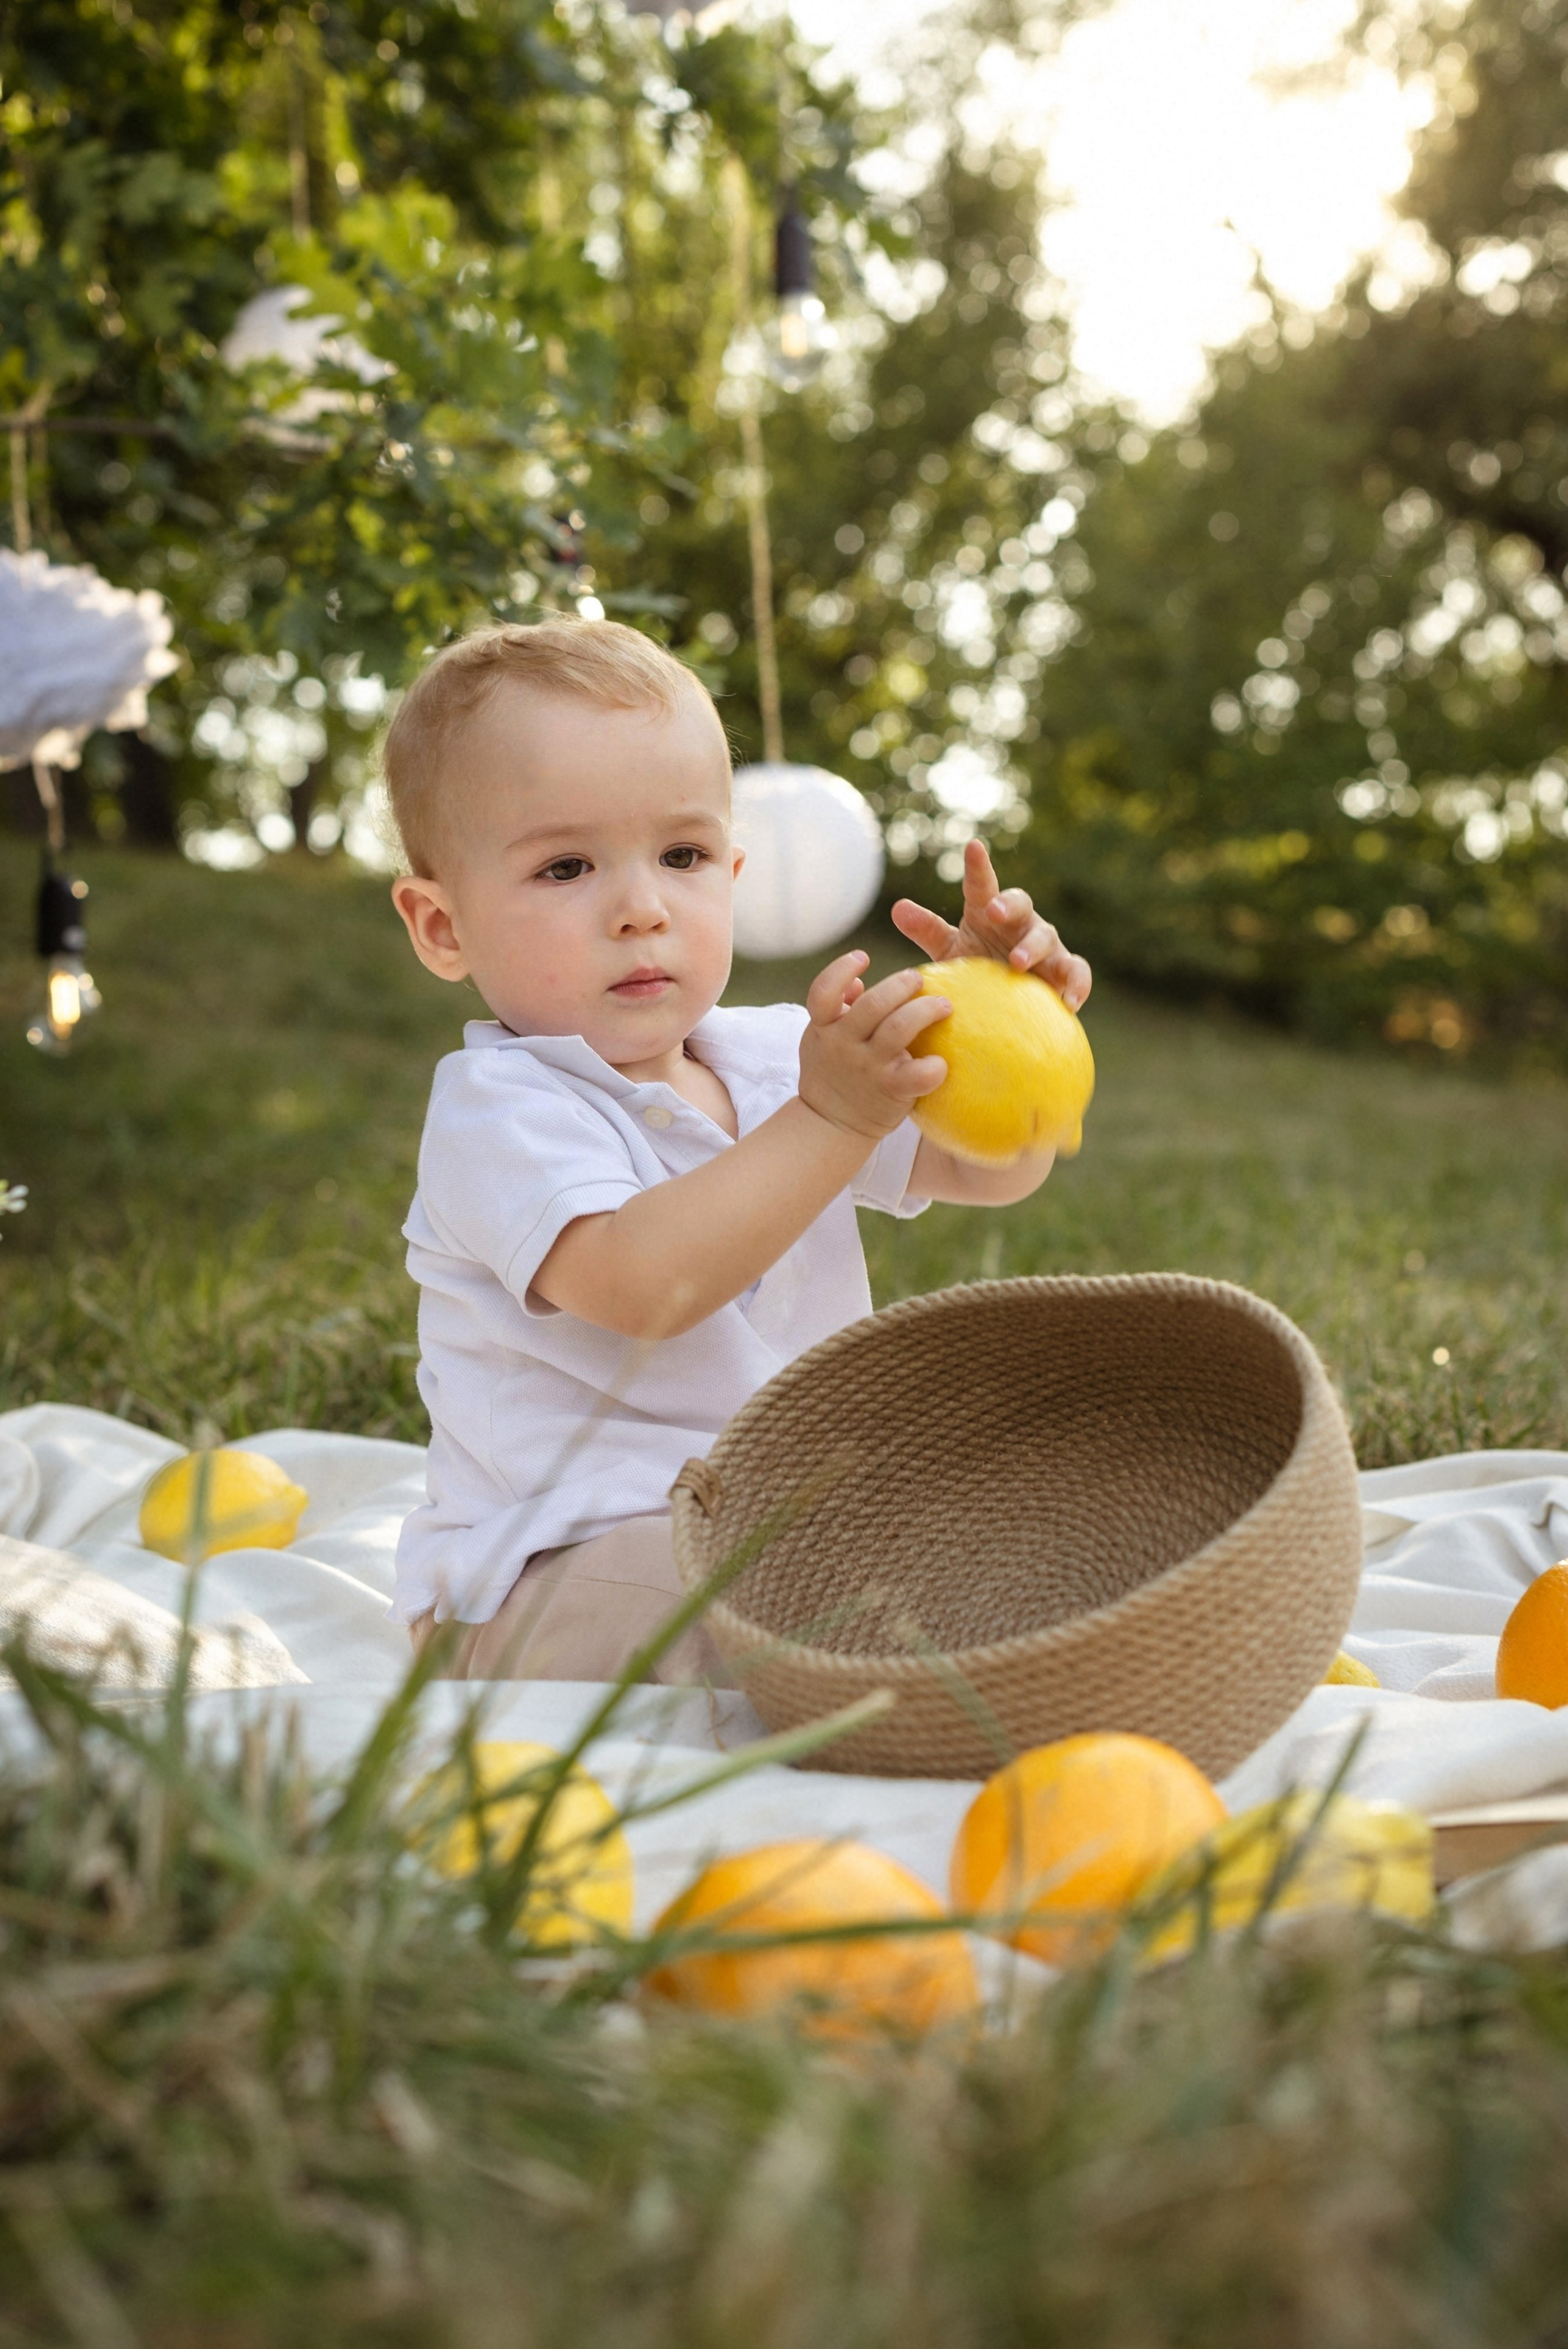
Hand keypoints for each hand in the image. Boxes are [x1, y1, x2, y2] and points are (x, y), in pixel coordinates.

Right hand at [797, 951, 950, 1140]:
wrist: (831, 1124)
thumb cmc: (833, 1072)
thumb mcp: (821, 1038)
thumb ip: (838, 1008)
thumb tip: (860, 982)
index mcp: (823, 1028)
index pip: (824, 992)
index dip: (842, 969)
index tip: (864, 956)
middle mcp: (843, 1045)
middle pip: (874, 1004)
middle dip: (903, 984)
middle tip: (918, 979)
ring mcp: (868, 1068)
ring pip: (900, 1028)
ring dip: (925, 1010)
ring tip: (943, 1005)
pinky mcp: (892, 1090)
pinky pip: (919, 1074)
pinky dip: (934, 1066)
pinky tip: (941, 1061)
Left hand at [891, 839, 1091, 1011]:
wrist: (1006, 1005)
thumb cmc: (976, 969)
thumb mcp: (950, 951)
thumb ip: (926, 930)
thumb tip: (896, 907)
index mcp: (989, 912)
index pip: (982, 885)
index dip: (978, 866)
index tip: (972, 845)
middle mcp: (1020, 922)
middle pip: (1019, 902)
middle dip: (1008, 904)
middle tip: (993, 911)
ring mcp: (1046, 945)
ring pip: (1046, 936)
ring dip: (1033, 946)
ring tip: (1017, 961)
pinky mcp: (1064, 971)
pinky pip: (1077, 972)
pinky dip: (1076, 985)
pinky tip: (1068, 1002)